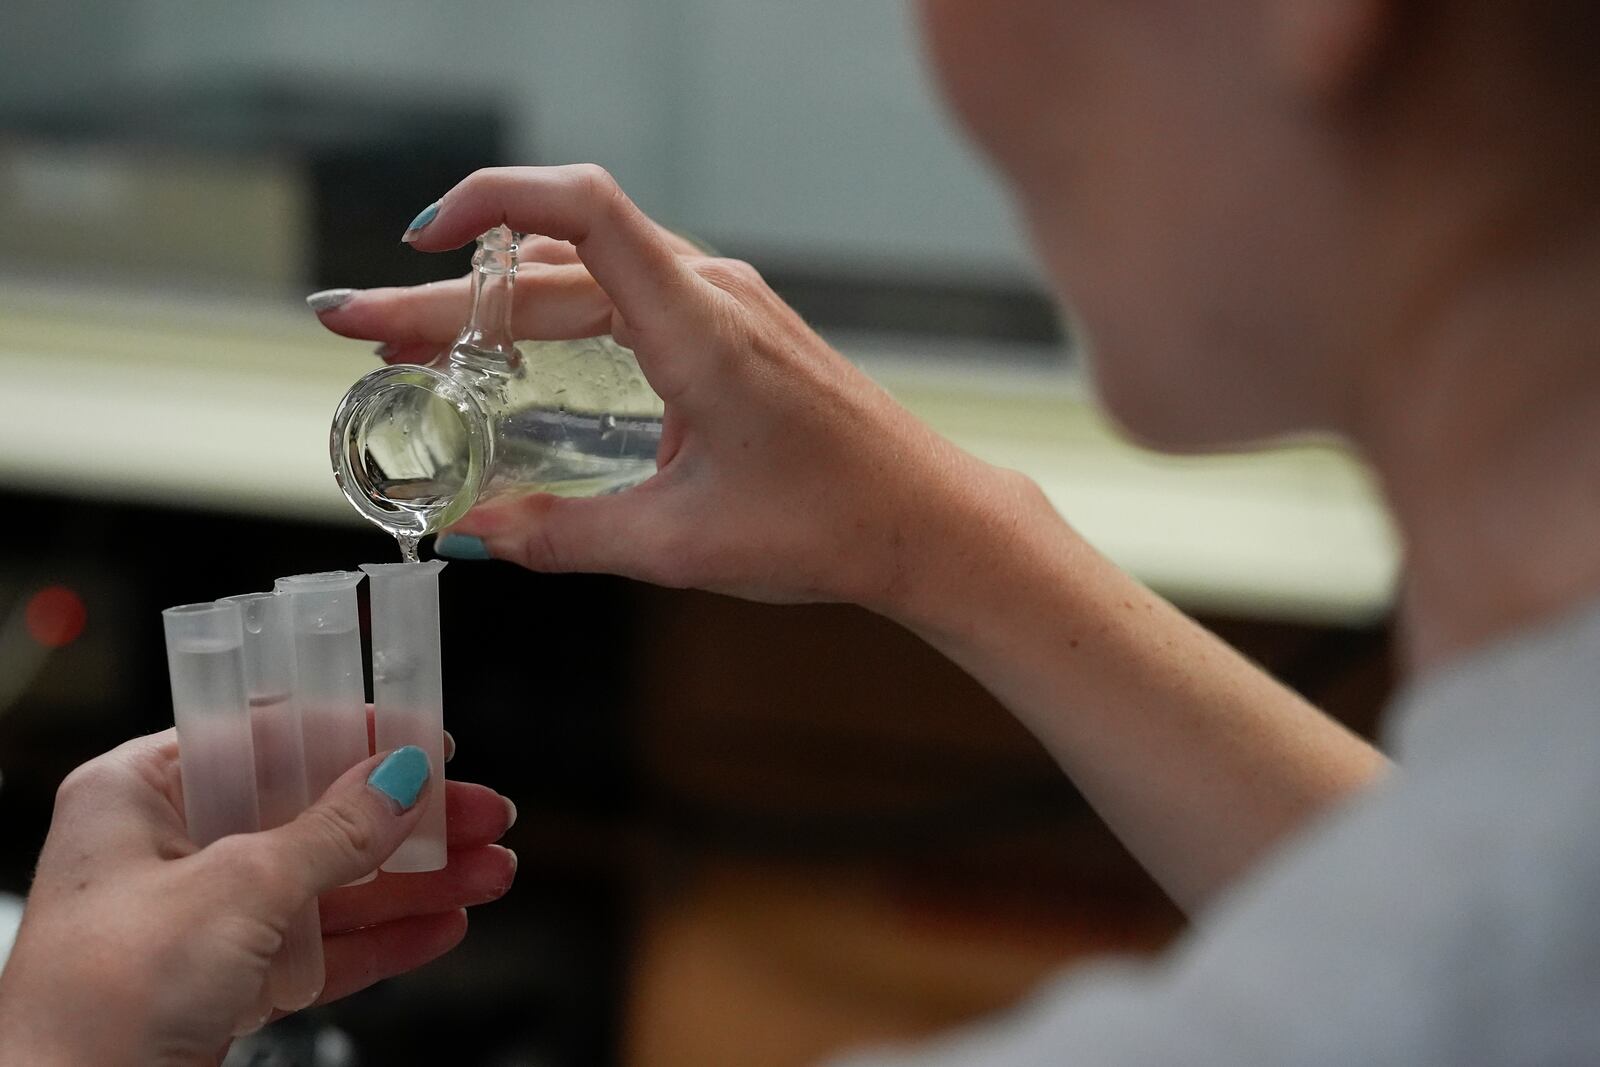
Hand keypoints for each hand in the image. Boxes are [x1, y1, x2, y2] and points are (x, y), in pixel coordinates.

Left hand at [0, 732, 515, 1065]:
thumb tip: (399, 778)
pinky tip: (443, 925)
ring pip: (331, 885)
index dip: (353, 734)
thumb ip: (332, 832)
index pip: (265, 736)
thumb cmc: (98, 999)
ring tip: (489, 872)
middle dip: (408, 820)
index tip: (424, 738)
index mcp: (139, 794)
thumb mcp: (236, 889)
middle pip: (314, 813)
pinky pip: (322, 948)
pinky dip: (385, 939)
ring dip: (415, 881)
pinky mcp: (224, 985)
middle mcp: (168, 850)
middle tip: (481, 813)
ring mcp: (198, 920)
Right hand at [313, 165, 1007, 612]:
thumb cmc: (829, 524)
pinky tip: (514, 350)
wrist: (926, 518)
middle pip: (555, 259)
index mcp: (698, 326)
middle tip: (360, 330)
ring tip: (415, 344)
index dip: (492, 201)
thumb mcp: (679, 546)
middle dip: (449, 294)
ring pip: (588, 277)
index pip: (583, 209)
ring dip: (498, 304)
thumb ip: (564, 538)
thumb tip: (471, 539)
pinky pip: (628, 295)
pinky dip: (557, 314)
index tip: (421, 240)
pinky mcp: (735, 329)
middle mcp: (710, 293)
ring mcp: (727, 305)